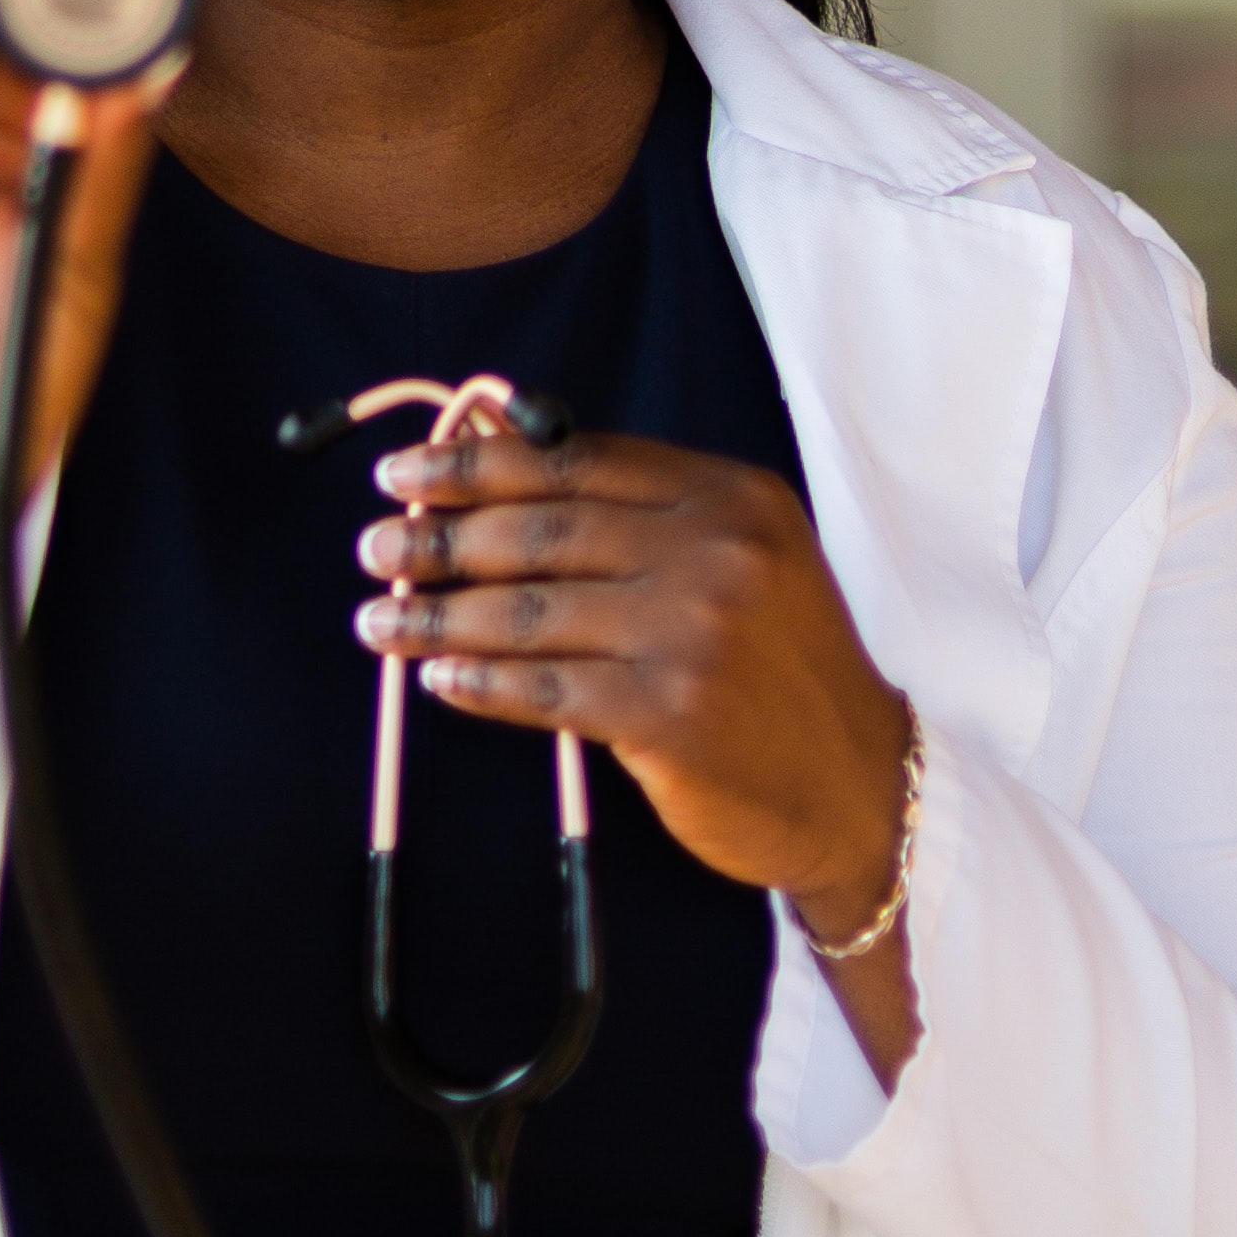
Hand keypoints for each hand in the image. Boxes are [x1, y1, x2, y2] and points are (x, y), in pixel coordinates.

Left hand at [352, 434, 921, 1071]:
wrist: (859, 786)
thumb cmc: (783, 670)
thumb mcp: (744, 559)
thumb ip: (640, 509)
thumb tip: (501, 450)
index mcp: (730, 497)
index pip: (576, 461)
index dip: (478, 464)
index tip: (407, 471)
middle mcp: (717, 553)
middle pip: (542, 529)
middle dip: (441, 536)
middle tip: (376, 547)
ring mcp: (694, 633)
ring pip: (531, 611)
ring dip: (438, 614)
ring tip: (378, 619)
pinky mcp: (670, 714)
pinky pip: (545, 690)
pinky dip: (480, 682)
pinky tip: (436, 677)